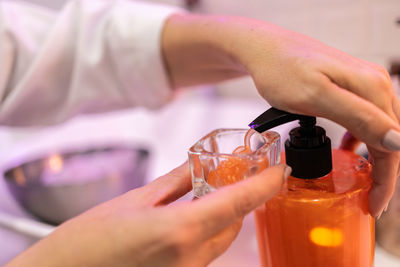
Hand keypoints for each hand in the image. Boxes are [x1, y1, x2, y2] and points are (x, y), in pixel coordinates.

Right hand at [7, 162, 289, 266]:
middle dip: (241, 195)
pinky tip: (196, 211)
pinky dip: (209, 228)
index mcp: (179, 231)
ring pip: (222, 237)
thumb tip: (199, 165)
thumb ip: (176, 182)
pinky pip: (206, 249)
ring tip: (215, 187)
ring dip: (226, 212)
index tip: (280, 169)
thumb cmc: (87, 243)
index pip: (238, 203)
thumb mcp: (135, 200)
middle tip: (240, 171)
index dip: (265, 183)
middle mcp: (190, 258)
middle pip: (234, 221)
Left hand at [162, 14, 399, 217]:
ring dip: (374, 157)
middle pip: (389, 138)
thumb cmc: (281, 70)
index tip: (373, 206)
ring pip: (378, 129)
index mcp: (371, 88)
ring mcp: (361, 83)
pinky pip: (364, 117)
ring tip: (362, 181)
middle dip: (383, 173)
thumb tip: (398, 141)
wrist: (263, 49)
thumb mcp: (315, 96)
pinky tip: (348, 148)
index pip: (392, 144)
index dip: (386, 180)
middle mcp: (373, 84)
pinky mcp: (348, 86)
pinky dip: (360, 139)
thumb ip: (358, 116)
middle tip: (369, 200)